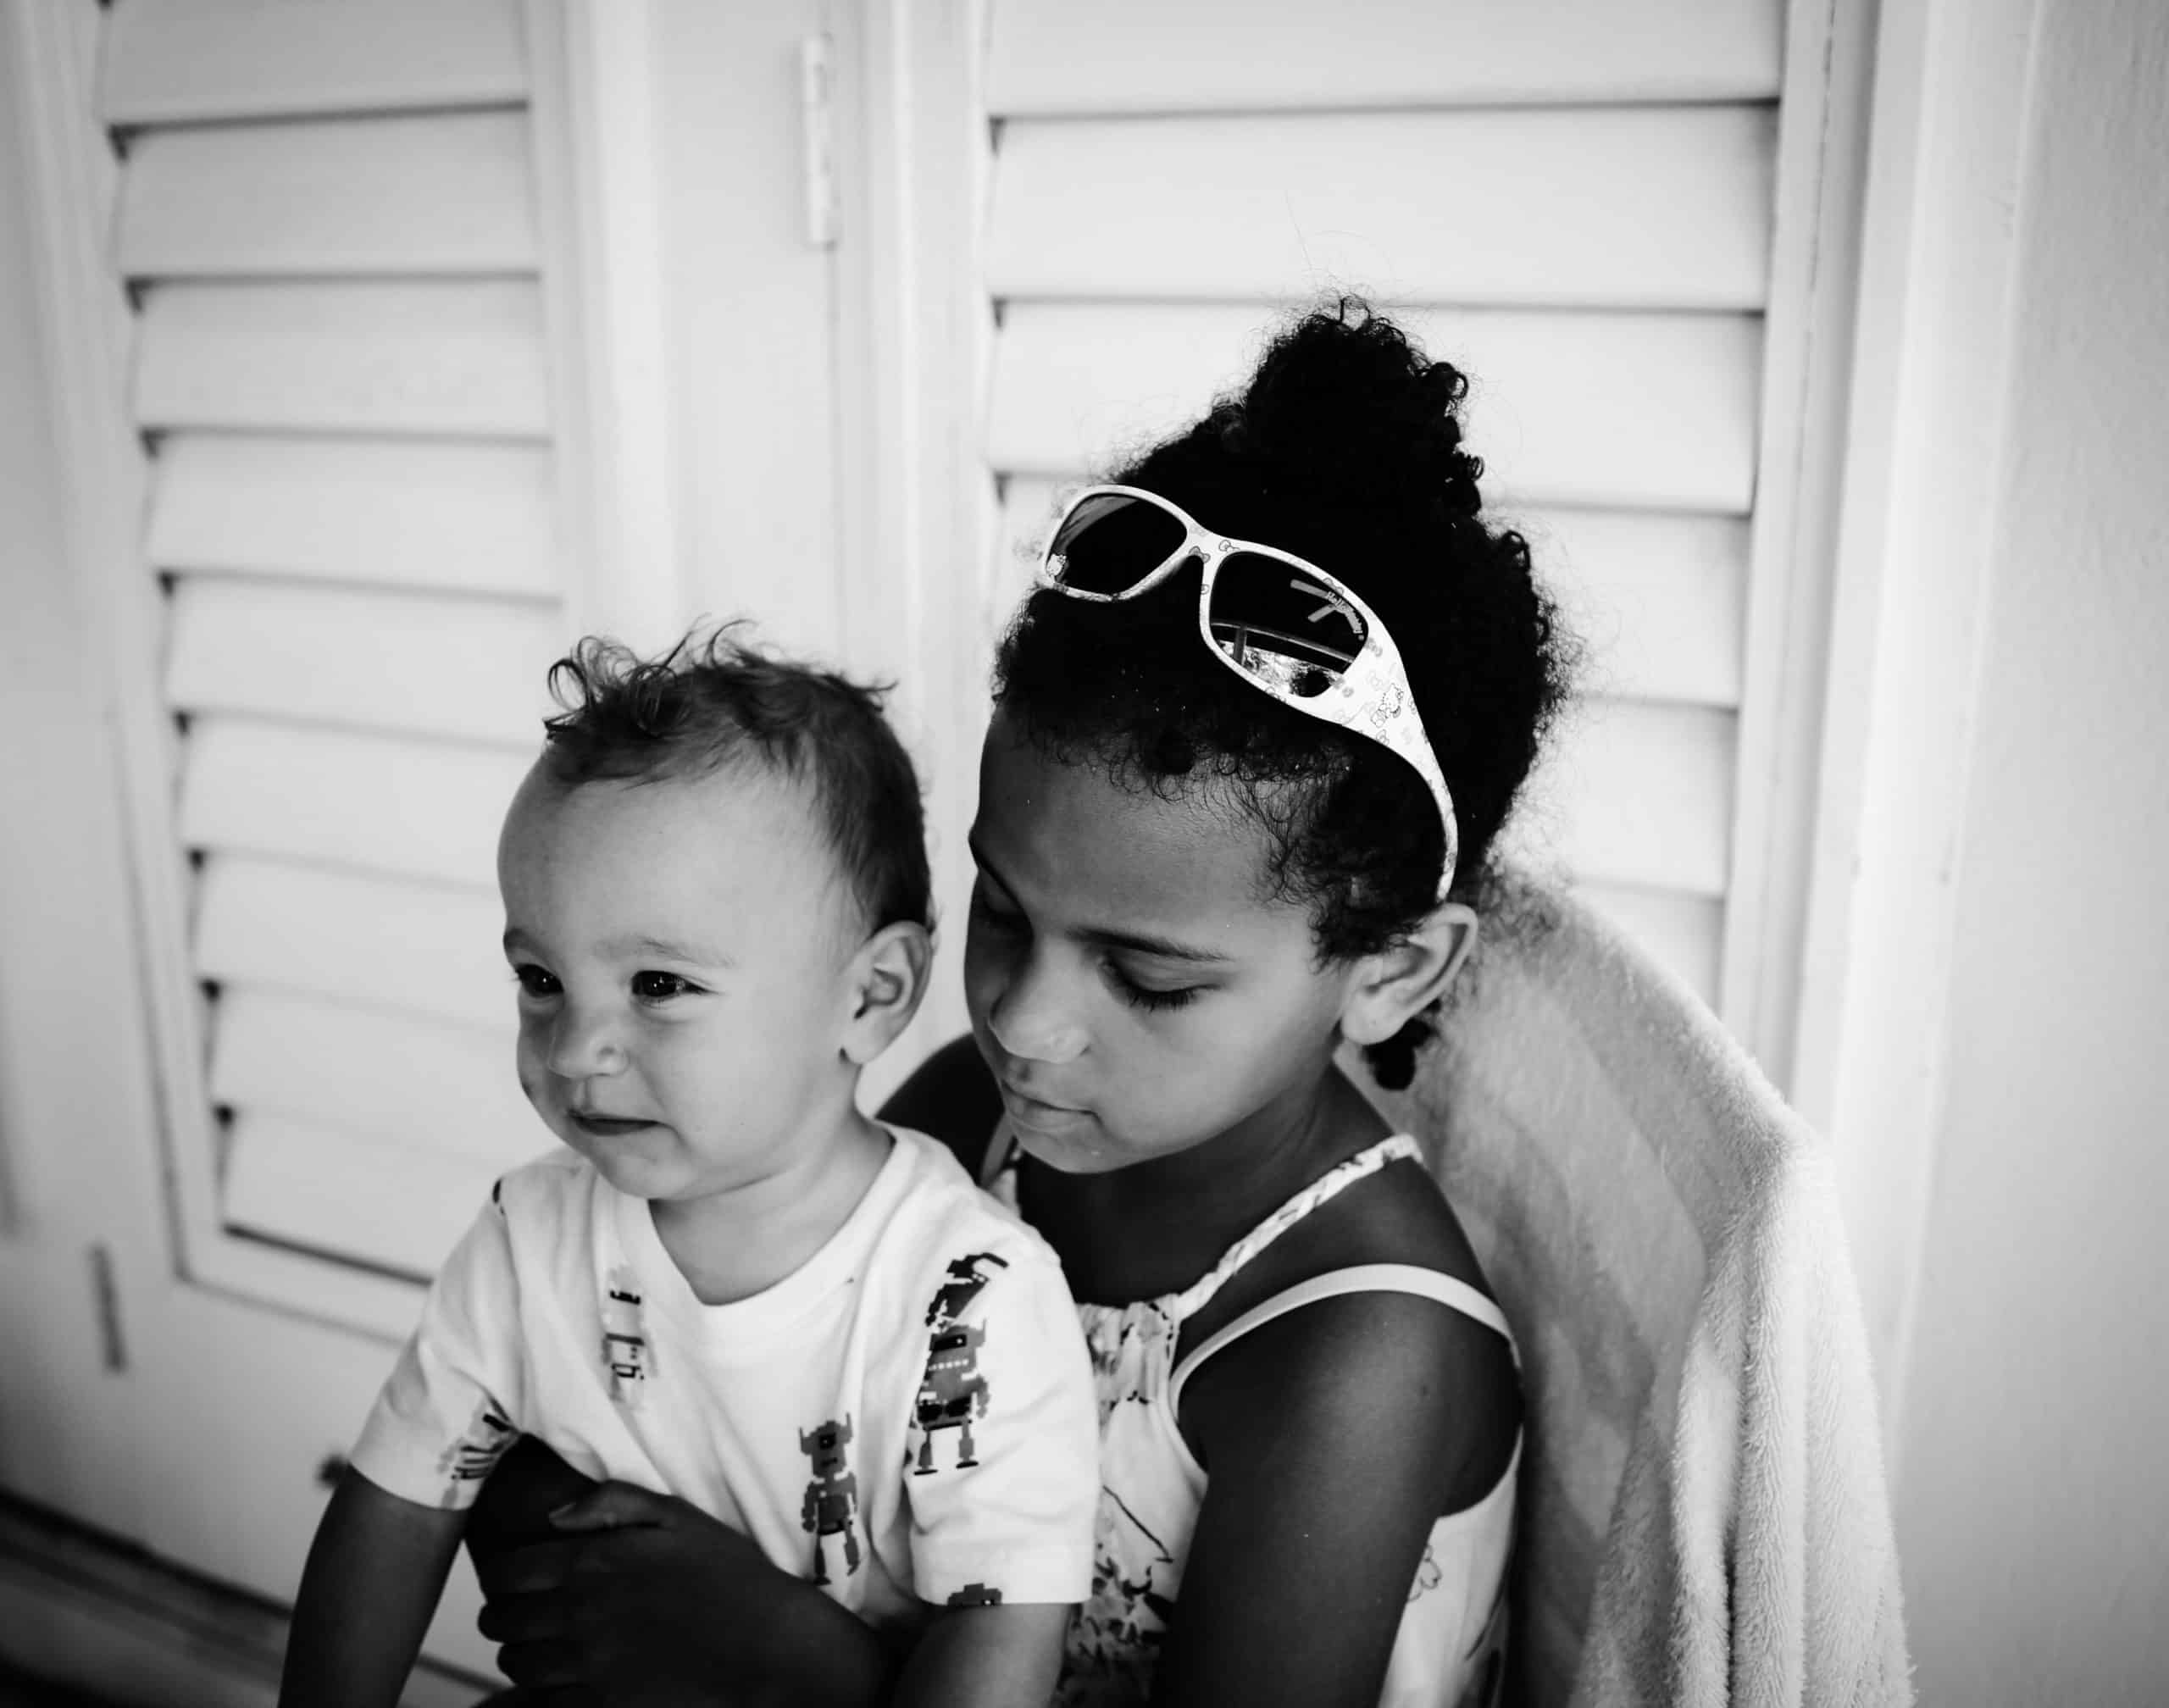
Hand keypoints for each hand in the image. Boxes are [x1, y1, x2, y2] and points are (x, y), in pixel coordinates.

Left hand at [474, 1481, 888, 1707]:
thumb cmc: (730, 1575)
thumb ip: (611, 1502)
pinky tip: (564, 1679)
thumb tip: (555, 1517)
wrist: (767, 1644)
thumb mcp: (677, 1515)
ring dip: (522, 1653)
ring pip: (516, 1664)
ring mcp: (588, 1665)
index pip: (507, 1572)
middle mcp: (579, 1614)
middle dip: (507, 1614)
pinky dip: (542, 1692)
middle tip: (528, 1611)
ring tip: (546, 1646)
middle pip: (502, 1621)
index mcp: (593, 1562)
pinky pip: (543, 1703)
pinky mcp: (602, 1705)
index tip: (518, 1576)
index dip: (502, 1574)